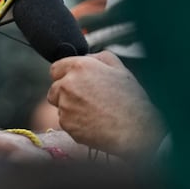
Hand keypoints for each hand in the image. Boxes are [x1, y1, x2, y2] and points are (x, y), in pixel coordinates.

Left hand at [47, 51, 164, 158]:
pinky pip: (65, 122)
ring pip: (60, 106)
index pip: (56, 68)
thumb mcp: (120, 69)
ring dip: (70, 108)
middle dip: (65, 93)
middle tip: (86, 99)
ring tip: (93, 112)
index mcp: (79, 67)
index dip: (64, 75)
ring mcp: (65, 106)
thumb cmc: (130, 101)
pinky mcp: (66, 124)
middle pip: (54, 88)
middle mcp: (67, 85)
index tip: (72, 82)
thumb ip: (98, 58)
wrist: (134, 130)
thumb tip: (87, 57)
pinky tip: (92, 122)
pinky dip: (74, 123)